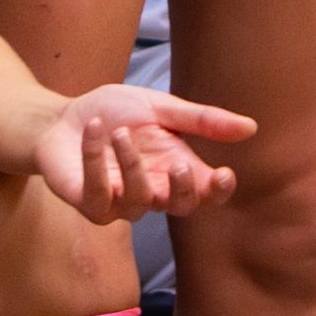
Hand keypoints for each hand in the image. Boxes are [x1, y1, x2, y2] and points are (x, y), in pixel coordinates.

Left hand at [30, 81, 255, 223]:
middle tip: (178, 162)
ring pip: (138, 202)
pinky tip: (94, 130)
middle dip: (182, 189)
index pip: (206, 192)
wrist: (63, 116)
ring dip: (131, 166)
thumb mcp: (161, 107)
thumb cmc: (115, 113)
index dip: (218, 191)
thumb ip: (201, 121)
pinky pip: (98, 194)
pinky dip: (96, 160)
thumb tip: (251, 128)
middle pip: (181, 207)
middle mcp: (154, 190)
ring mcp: (121, 203)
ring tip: (119, 133)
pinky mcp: (91, 205)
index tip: (223, 174)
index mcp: (176, 167)